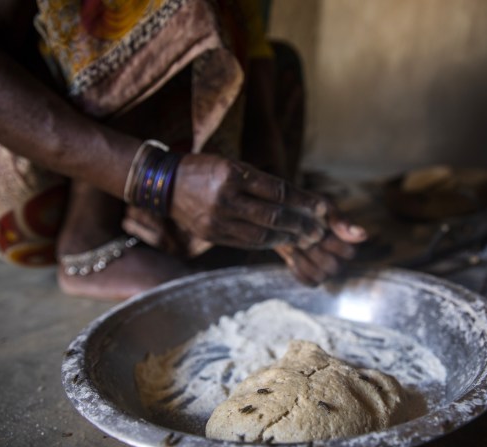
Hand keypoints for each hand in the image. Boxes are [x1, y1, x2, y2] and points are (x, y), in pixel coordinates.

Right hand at [170, 154, 325, 248]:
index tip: (322, 209)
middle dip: (301, 225)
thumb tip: (296, 200)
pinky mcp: (212, 234)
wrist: (164, 184)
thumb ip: (260, 182)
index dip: (304, 202)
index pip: (278, 190)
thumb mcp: (232, 164)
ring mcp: (217, 218)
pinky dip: (267, 242)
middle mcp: (225, 197)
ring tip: (304, 239)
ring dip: (288, 238)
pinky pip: (247, 242)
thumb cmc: (205, 169)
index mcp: (232, 173)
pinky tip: (280, 241)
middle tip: (318, 230)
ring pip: (262, 233)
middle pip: (274, 215)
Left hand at [275, 207, 366, 285]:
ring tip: (295, 244)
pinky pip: (310, 281)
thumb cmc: (309, 210)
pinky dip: (298, 269)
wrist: (287, 216)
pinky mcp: (314, 278)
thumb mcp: (323, 208)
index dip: (330, 243)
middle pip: (333, 267)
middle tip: (302, 237)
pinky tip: (293, 254)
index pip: (349, 252)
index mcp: (350, 242)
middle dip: (314, 251)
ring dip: (304, 260)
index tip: (318, 230)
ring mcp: (328, 271)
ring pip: (321, 276)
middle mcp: (343, 259)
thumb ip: (340, 221)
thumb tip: (363, 235)